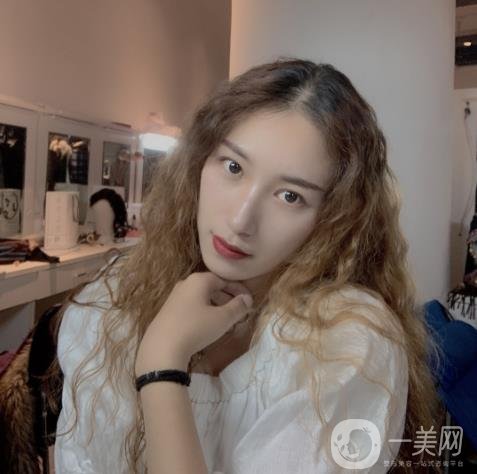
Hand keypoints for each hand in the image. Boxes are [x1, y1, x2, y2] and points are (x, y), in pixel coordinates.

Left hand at [135, 272, 253, 375]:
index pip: (224, 280)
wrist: (162, 348)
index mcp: (199, 280)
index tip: (249, 300)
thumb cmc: (196, 328)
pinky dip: (203, 311)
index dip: (238, 289)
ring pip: (201, 297)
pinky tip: (207, 324)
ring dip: (215, 305)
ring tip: (226, 318)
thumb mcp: (222, 319)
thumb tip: (247, 299)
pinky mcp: (167, 311)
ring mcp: (174, 297)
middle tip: (240, 309)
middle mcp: (185, 284)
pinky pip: (191, 305)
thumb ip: (237, 307)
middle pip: (211, 287)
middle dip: (227, 297)